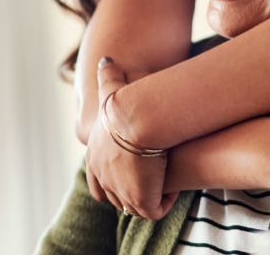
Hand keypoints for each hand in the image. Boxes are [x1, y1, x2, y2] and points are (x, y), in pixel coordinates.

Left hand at [84, 57, 177, 219]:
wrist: (137, 119)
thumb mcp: (112, 89)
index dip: (112, 182)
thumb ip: (108, 76)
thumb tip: (106, 59)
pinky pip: (154, 210)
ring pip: (135, 206)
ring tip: (165, 185)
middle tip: (151, 182)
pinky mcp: (141, 201)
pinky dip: (164, 202)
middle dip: (132, 193)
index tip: (131, 174)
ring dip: (150, 197)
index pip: (97, 183)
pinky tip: (174, 188)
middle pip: (115, 198)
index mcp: (94, 158)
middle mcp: (103, 178)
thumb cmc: (126, 103)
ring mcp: (120, 193)